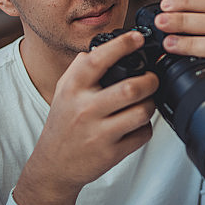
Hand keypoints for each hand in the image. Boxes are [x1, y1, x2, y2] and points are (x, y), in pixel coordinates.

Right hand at [13, 31, 158, 204]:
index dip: (122, 45)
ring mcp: (98, 133)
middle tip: (152, 79)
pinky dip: (145, 128)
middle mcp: (85, 109)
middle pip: (131, 89)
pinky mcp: (111, 153)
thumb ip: (81, 68)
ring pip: (142, 112)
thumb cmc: (63, 123)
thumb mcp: (63, 91)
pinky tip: (136, 125)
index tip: (137, 38)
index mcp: (73, 88)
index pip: (98, 60)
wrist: (53, 166)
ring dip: (150, 105)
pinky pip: (142, 135)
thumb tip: (105, 47)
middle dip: (150, 81)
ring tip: (145, 102)